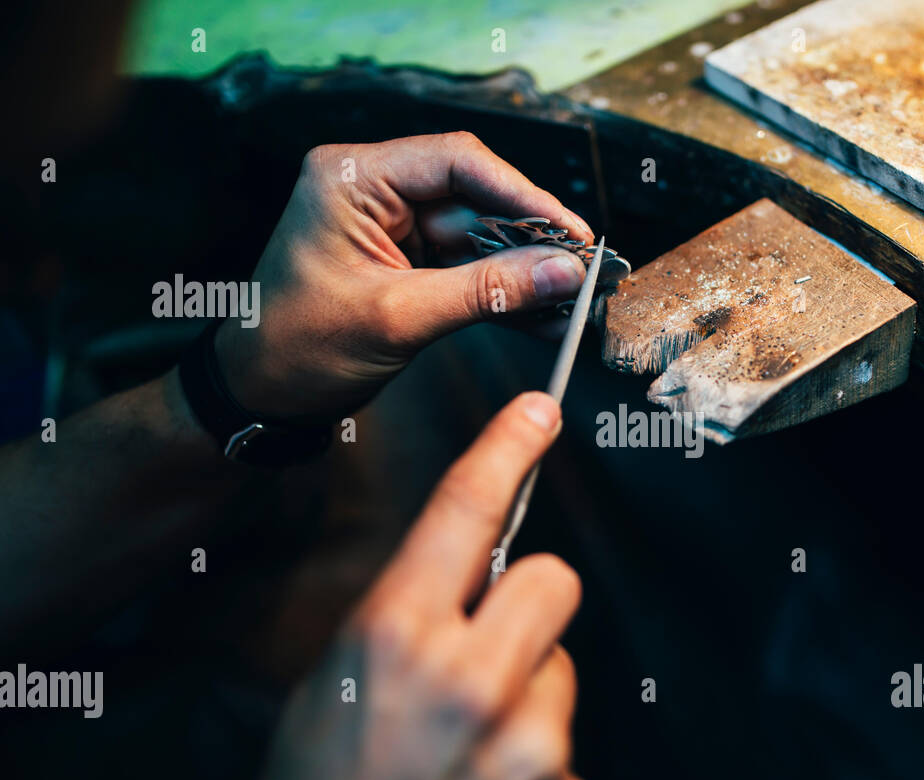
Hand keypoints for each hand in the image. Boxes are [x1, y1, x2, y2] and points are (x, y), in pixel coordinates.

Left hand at [216, 133, 592, 422]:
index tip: (570, 232)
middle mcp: (374, 190)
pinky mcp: (407, 263)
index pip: (457, 161)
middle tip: (583, 271)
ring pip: (480, 237)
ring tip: (571, 301)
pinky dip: (503, 293)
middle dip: (531, 240)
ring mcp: (393, 228)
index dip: (523, 194)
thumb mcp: (400, 318)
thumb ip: (488, 290)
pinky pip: (468, 268)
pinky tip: (544, 315)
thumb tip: (565, 271)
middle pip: (476, 198)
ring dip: (524, 272)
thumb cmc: (300, 349)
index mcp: (352, 178)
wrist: (260, 396)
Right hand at [235, 392, 595, 779]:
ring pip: (563, 669)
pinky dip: (537, 770)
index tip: (539, 412)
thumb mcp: (329, 688)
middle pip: (553, 579)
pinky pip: (570, 750)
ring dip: (526, 696)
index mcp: (392, 639)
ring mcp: (528, 747)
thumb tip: (469, 577)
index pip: (464, 512)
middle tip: (485, 648)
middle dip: (527, 601)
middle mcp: (468, 681)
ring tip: (467, 753)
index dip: (506, 449)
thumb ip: (405, 622)